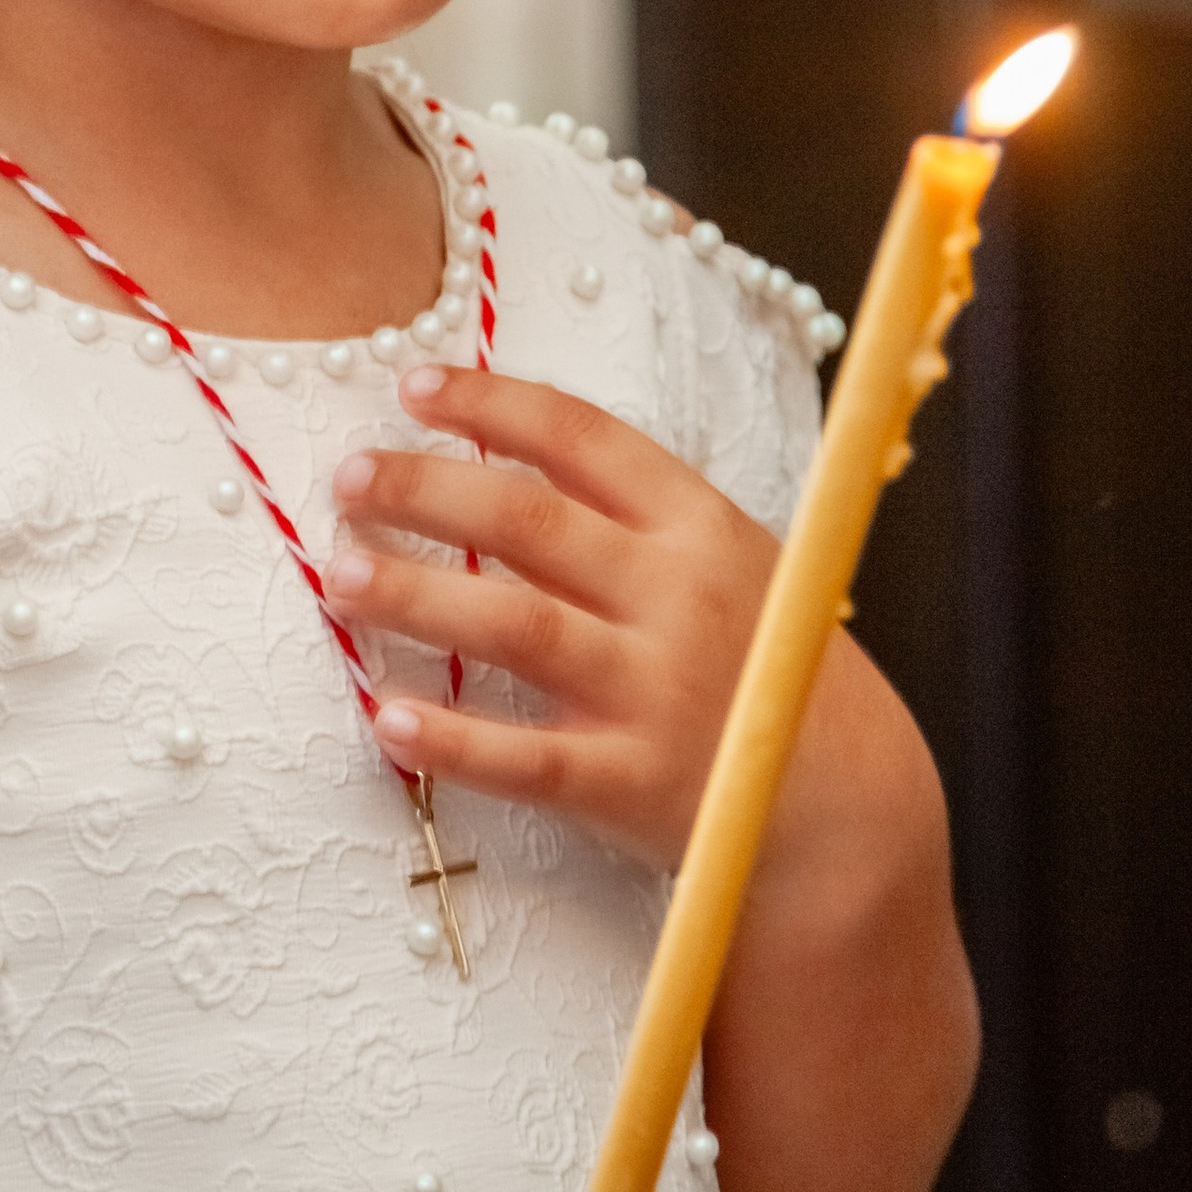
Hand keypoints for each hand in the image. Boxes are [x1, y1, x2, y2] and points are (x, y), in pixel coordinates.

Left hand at [331, 364, 799, 877]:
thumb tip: (501, 457)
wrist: (851, 805)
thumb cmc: (767, 666)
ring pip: (513, 625)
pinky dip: (454, 739)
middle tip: (347, 480)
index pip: (579, 437)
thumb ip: (635, 515)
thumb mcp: (730, 562)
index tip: (412, 385)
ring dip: (416, 595)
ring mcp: (655, 691)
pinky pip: (527, 759)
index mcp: (698, 524)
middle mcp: (677, 595)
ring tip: (340, 575)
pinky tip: (387, 717)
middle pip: (527, 521)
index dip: (490, 404)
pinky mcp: (632, 784)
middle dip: (424, 491)